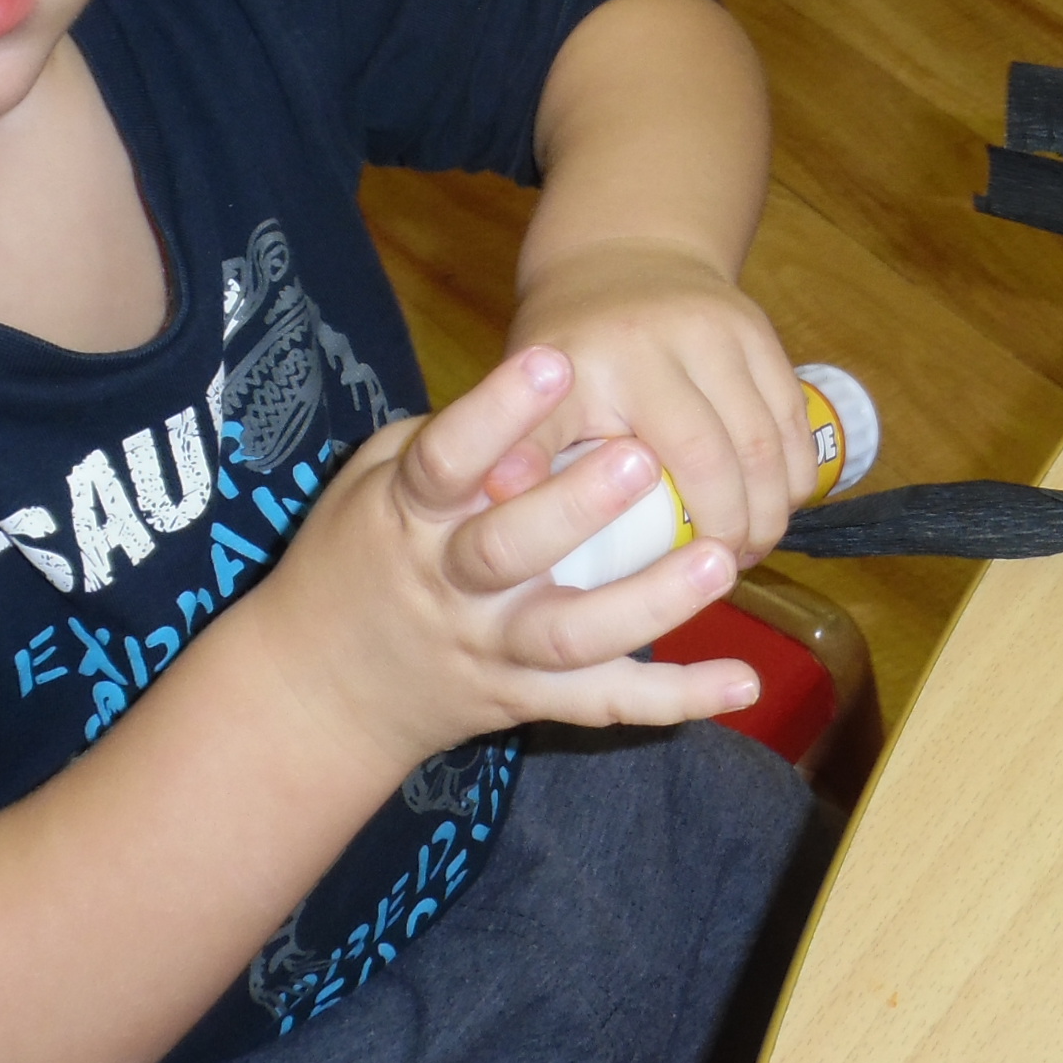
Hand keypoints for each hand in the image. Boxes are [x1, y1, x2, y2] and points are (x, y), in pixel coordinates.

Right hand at [247, 345, 757, 783]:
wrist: (321, 689)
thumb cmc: (358, 557)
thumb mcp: (372, 484)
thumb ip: (442, 444)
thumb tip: (522, 404)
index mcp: (407, 518)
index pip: (446, 461)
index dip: (496, 411)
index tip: (552, 358)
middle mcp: (450, 587)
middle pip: (509, 552)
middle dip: (576, 507)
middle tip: (643, 457)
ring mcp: (493, 649)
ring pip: (570, 637)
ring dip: (649, 602)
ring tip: (718, 558)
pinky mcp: (527, 699)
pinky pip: (605, 704)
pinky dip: (676, 699)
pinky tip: (741, 683)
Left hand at [510, 239, 812, 557]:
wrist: (621, 255)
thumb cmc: (567, 348)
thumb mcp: (524, 395)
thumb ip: (522, 449)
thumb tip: (500, 505)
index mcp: (594, 365)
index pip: (642, 456)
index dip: (673, 517)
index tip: (674, 572)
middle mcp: (662, 340)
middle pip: (718, 456)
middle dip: (732, 529)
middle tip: (724, 573)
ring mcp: (719, 330)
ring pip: (767, 441)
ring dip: (770, 510)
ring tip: (751, 550)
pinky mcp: (760, 330)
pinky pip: (794, 417)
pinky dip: (794, 474)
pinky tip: (777, 507)